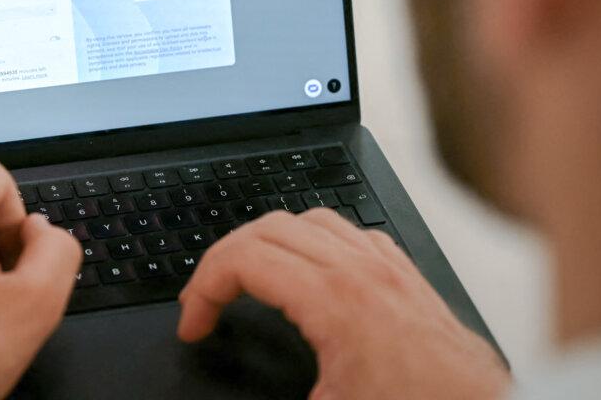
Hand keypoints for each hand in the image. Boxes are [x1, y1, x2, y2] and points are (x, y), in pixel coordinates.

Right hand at [177, 208, 509, 399]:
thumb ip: (274, 389)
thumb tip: (239, 394)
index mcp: (334, 300)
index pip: (245, 259)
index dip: (204, 288)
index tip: (195, 323)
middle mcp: (360, 270)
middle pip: (267, 227)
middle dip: (223, 259)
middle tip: (206, 300)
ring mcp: (385, 266)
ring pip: (307, 218)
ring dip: (266, 242)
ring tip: (247, 278)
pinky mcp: (405, 274)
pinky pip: (349, 231)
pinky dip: (313, 242)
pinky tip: (309, 270)